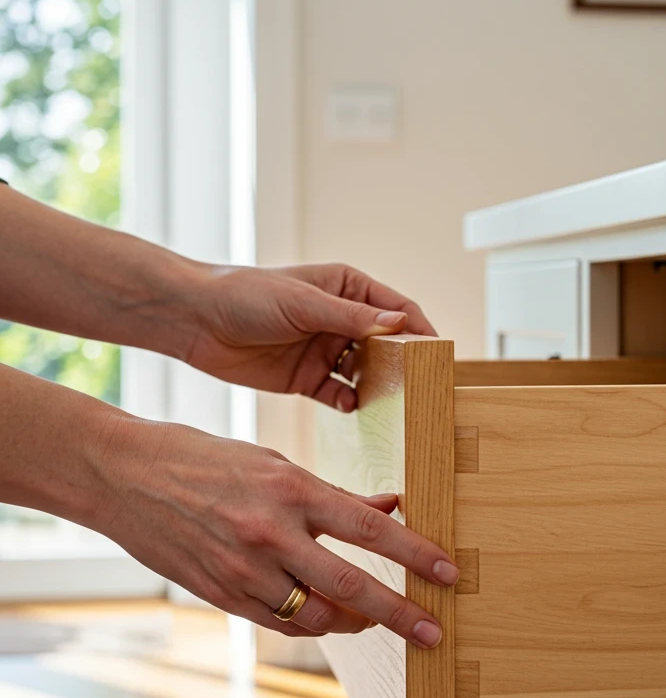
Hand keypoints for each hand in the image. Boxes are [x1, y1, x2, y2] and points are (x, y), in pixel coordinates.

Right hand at [93, 414, 455, 643]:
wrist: (125, 476)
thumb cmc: (206, 458)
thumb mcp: (274, 462)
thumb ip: (333, 495)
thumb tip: (391, 507)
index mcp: (291, 488)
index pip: (370, 529)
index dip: (416, 554)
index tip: (449, 574)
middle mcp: (271, 534)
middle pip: (353, 587)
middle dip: (400, 614)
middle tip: (433, 633)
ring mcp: (243, 570)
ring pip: (316, 617)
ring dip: (354, 622)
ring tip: (375, 618)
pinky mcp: (221, 595)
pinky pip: (279, 622)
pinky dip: (308, 622)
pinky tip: (325, 616)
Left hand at [184, 262, 436, 409]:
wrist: (194, 321)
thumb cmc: (246, 295)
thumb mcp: (303, 303)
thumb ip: (352, 317)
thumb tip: (401, 322)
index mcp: (345, 288)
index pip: (396, 308)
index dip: (419, 329)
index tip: (438, 352)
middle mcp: (340, 319)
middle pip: (386, 344)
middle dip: (405, 363)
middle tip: (424, 385)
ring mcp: (324, 351)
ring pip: (366, 373)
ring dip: (380, 387)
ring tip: (396, 404)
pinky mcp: (306, 379)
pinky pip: (339, 395)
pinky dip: (351, 404)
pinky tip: (356, 410)